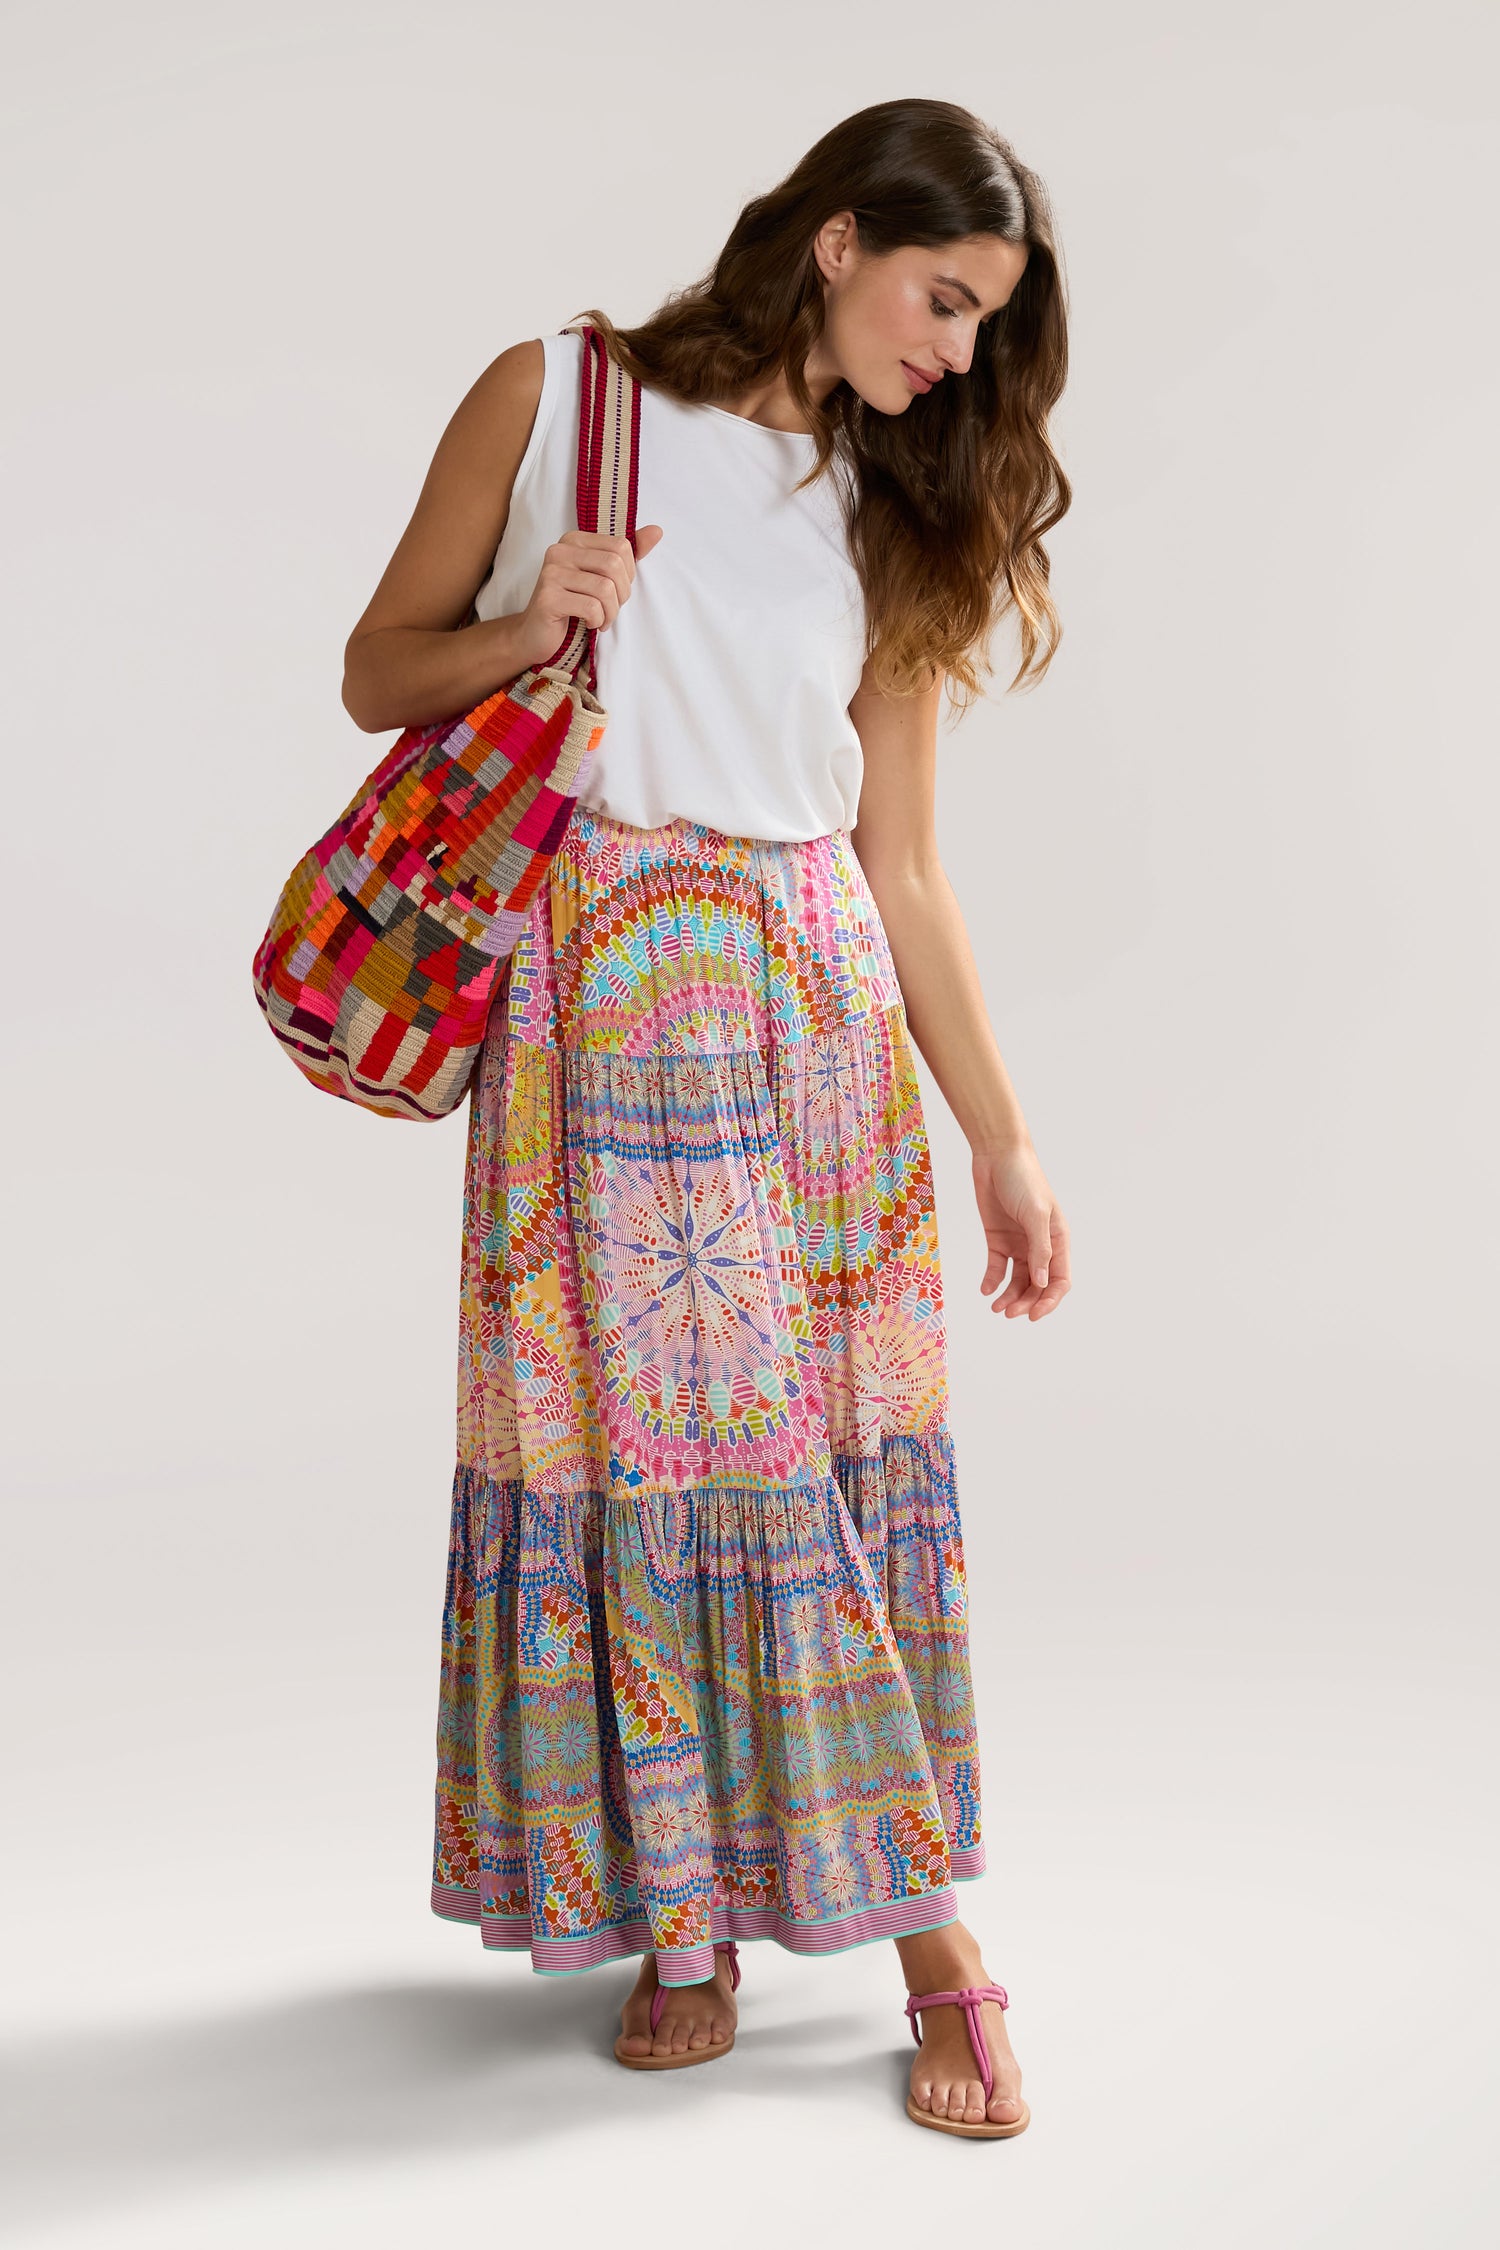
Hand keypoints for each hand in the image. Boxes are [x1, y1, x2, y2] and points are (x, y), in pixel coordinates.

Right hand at [510, 524, 664, 670]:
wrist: (536, 633)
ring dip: (611, 612)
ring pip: (605, 588)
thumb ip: (627, 554)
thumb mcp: (602, 576)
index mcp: (574, 539)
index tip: (616, 591)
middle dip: (621, 594)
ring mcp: (551, 573)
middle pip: (614, 565)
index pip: (621, 546)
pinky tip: (589, 624)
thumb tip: (657, 531)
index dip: (628, 574)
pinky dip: (597, 620)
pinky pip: (591, 607)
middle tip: (611, 609)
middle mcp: (560, 550)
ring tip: (601, 619)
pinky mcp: (548, 597)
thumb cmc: (574, 604)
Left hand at [972, 1140, 1070, 1320]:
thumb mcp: (1034, 1213)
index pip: (1060, 1280)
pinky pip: (996, 1267)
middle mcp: (1040, 1245)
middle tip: (1008, 1313)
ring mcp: (1018, 1243)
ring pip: (1017, 1280)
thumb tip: (1043, 1282)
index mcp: (1058, 1240)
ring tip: (996, 1308)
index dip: (1050, 1300)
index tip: (1033, 1314)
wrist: (996, 1155)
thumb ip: (1039, 1249)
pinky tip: (985, 1290)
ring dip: (1009, 1296)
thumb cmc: (1023, 1179)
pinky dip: (992, 1280)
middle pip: (1038, 1285)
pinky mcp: (998, 1239)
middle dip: (1026, 1302)